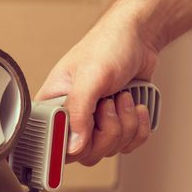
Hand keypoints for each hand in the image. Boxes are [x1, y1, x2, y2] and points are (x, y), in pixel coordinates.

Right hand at [36, 15, 158, 164]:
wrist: (139, 37)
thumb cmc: (107, 46)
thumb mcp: (89, 77)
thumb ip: (78, 112)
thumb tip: (73, 146)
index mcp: (52, 106)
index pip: (53, 144)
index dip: (73, 142)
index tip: (89, 127)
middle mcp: (70, 119)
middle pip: (85, 154)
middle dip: (107, 130)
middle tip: (108, 103)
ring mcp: (94, 125)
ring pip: (109, 150)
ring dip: (125, 124)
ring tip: (122, 97)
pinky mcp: (116, 126)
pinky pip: (128, 146)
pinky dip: (138, 127)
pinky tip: (135, 106)